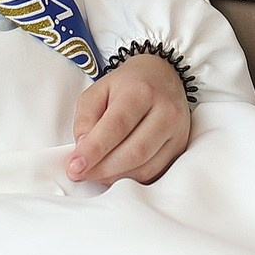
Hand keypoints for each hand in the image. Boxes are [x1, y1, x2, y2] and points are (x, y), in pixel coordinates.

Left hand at [67, 53, 192, 185]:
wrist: (162, 76)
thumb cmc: (127, 85)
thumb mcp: (97, 91)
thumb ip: (85, 119)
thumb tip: (82, 150)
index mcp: (141, 91)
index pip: (117, 126)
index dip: (94, 149)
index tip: (74, 166)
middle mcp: (165, 111)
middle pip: (134, 152)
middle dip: (103, 169)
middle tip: (80, 173)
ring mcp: (177, 131)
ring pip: (145, 167)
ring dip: (115, 177)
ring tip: (95, 172)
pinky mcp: (180, 147)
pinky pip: (154, 173)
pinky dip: (130, 178)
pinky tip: (115, 172)